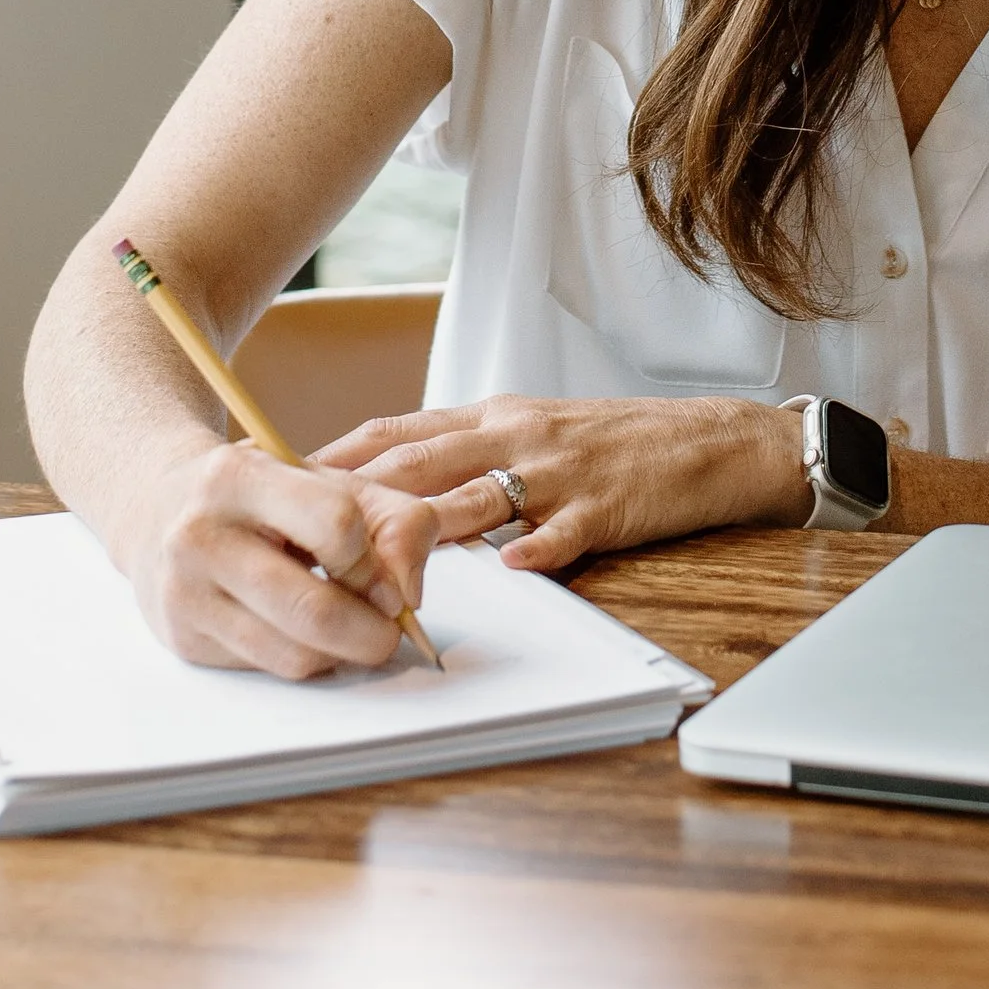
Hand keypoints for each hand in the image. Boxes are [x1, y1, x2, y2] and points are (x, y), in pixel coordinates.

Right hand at [127, 436, 441, 677]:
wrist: (159, 508)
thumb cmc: (259, 494)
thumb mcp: (328, 480)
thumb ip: (395, 518)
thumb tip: (408, 594)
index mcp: (238, 477)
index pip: (336, 524)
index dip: (375, 561)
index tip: (384, 577)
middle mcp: (200, 535)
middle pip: (314, 609)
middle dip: (372, 632)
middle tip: (389, 630)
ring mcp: (184, 592)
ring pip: (295, 654)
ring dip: (342, 653)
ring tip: (351, 629)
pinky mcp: (183, 639)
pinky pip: (269, 669)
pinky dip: (305, 659)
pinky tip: (303, 630)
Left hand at [315, 394, 810, 573]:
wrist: (710, 442)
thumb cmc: (615, 444)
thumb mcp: (532, 431)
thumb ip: (468, 453)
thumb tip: (394, 482)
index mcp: (494, 417)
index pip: (397, 433)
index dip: (336, 456)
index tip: (278, 478)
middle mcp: (515, 435)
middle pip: (419, 463)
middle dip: (353, 497)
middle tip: (297, 530)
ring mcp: (559, 472)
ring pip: (476, 497)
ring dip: (422, 534)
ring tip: (371, 567)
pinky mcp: (605, 508)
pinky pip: (563, 532)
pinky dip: (534, 551)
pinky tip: (509, 571)